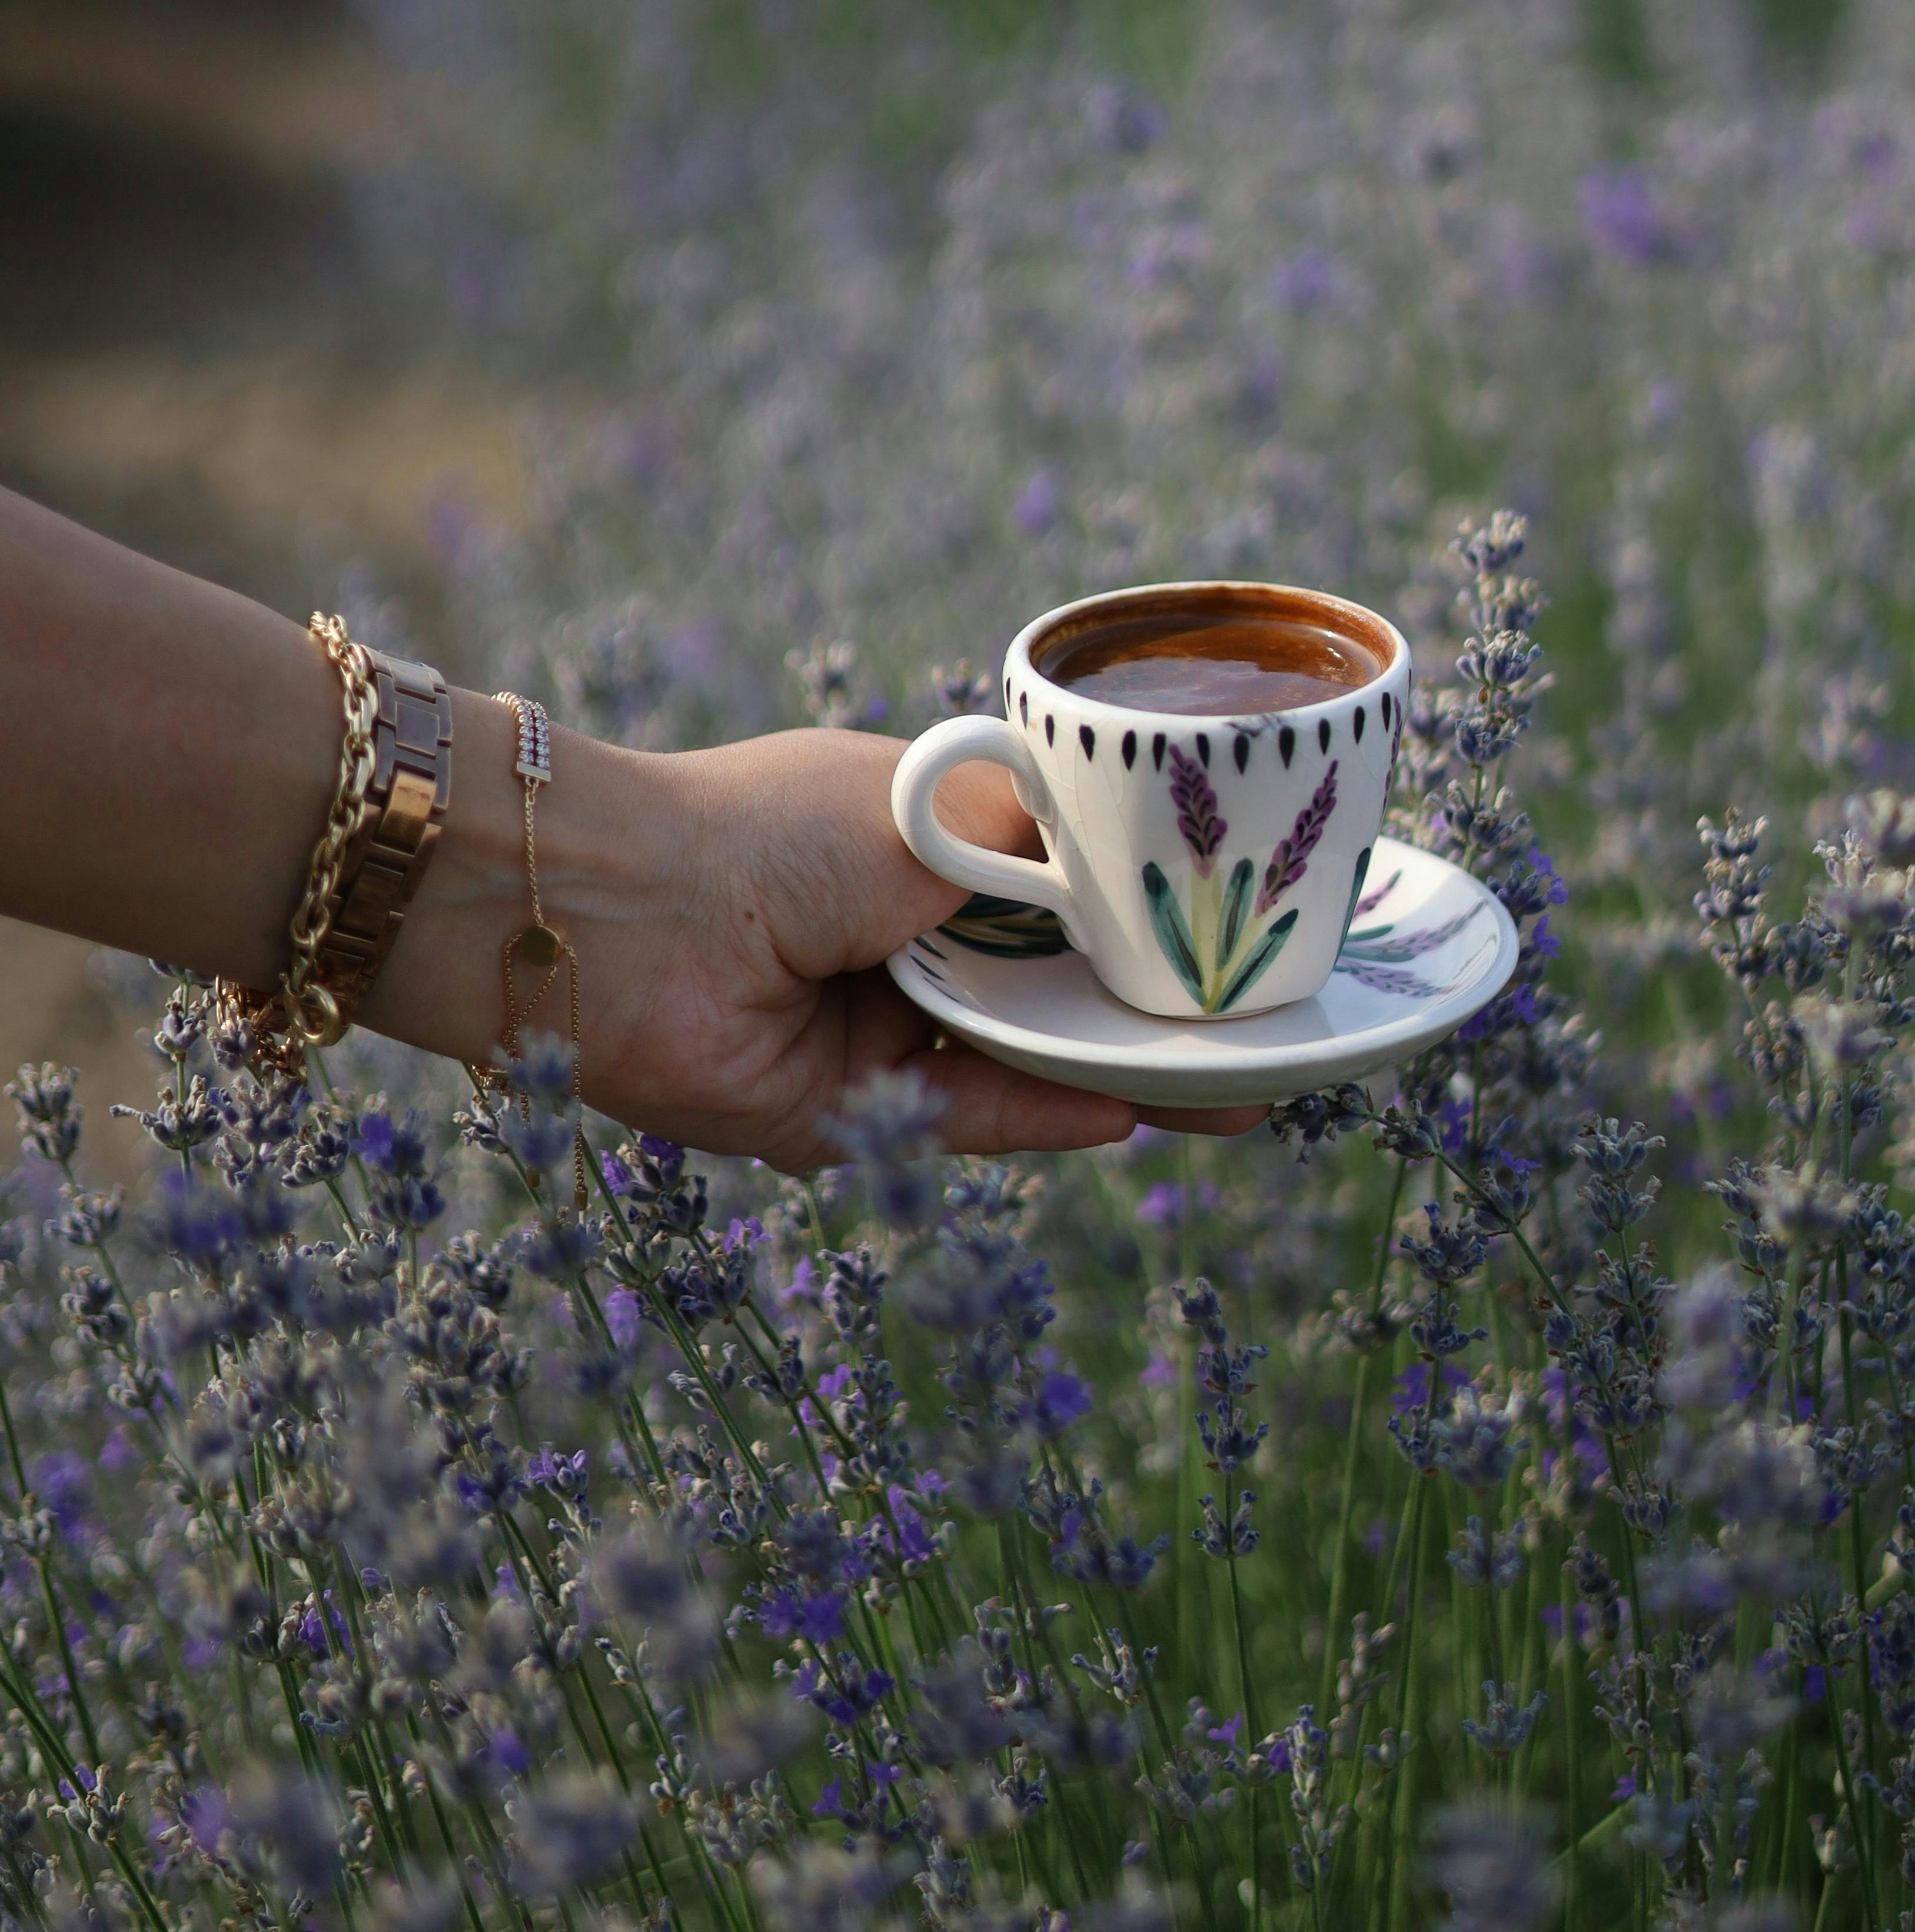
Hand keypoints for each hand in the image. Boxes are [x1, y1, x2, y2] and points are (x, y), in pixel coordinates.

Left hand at [368, 716, 1268, 1166]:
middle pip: (1057, 995)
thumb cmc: (778, 825)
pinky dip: (1050, 1117)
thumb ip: (1049, 854)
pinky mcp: (850, 1117)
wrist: (626, 909)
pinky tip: (1136, 1107)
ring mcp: (882, 1034)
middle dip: (1156, 1015)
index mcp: (924, 856)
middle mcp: (906, 948)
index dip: (1145, 926)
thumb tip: (1149, 887)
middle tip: (1271, 1030)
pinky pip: (970, 1122)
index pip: (1059, 901)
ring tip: (1241, 1085)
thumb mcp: (944, 809)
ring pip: (1027, 1065)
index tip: (1238, 937)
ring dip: (1128, 1076)